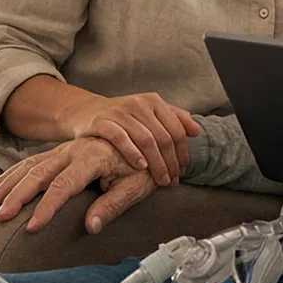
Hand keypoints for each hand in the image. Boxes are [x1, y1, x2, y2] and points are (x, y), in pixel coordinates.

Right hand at [0, 138, 154, 233]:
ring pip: (30, 165)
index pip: (64, 185)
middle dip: (17, 195)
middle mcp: (74, 151)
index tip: (32, 227)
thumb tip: (91, 227)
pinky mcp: (61, 154)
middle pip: (39, 172)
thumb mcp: (137, 186)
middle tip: (0, 216)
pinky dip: (13, 174)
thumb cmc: (144, 168)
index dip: (47, 207)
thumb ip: (113, 205)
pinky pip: (32, 162)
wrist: (148, 140)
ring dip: (10, 184)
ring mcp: (65, 151)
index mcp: (93, 157)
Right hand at [69, 91, 200, 186]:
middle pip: (163, 137)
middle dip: (171, 162)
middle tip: (172, 181)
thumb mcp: (149, 113)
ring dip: (156, 163)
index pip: (176, 129)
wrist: (85, 112)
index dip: (182, 153)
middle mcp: (138, 104)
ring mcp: (120, 112)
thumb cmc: (123, 117)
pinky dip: (133, 153)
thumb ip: (174, 118)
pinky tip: (140, 167)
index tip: (183, 170)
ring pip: (146, 139)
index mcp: (153, 101)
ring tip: (160, 179)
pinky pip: (120, 138)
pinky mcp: (102, 121)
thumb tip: (197, 131)